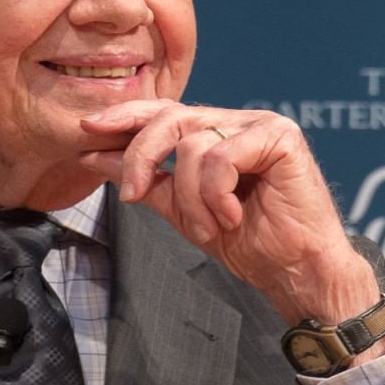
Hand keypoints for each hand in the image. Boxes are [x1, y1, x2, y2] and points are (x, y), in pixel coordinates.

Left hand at [76, 101, 382, 328]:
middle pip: (170, 119)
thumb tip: (95, 157)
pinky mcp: (281, 137)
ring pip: (192, 145)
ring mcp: (262, 125)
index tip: (88, 131)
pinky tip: (233, 216)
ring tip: (209, 227)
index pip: (164, 112)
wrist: (297, 272)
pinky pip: (221, 158)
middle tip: (130, 194)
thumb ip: (147, 182)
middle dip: (141, 156)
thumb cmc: (252, 242)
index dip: (126, 117)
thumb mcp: (184, 211)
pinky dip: (216, 194)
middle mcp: (239, 121)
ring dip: (190, 198)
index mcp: (217, 134)